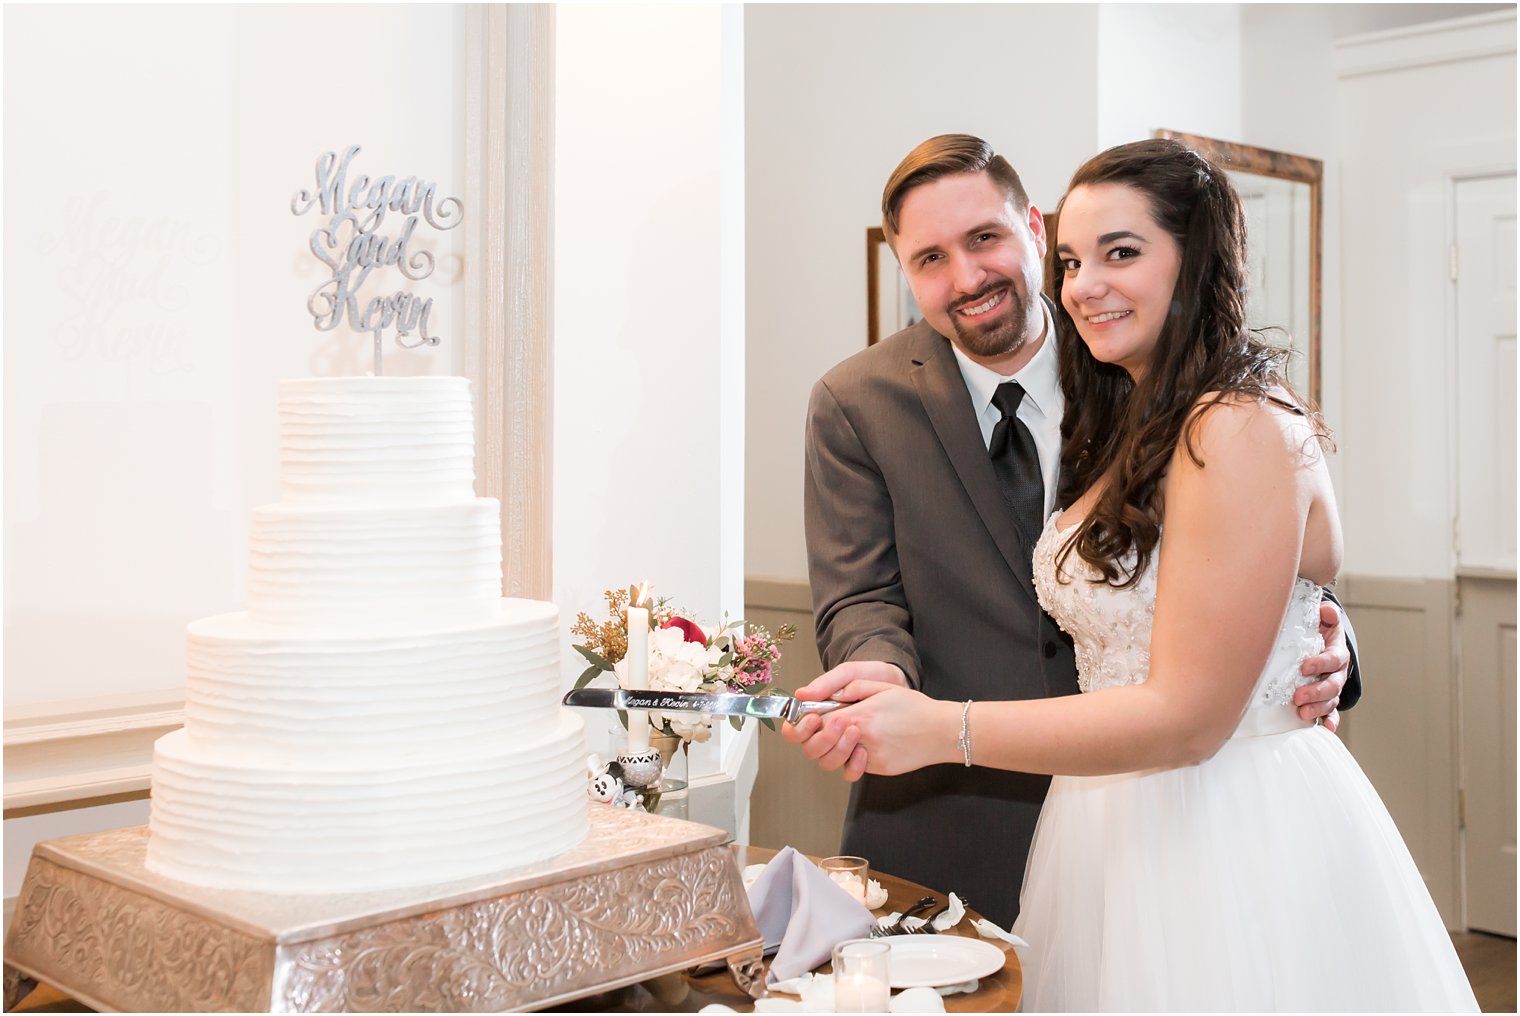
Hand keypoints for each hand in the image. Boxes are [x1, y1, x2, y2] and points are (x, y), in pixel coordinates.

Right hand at [781, 661, 906, 776]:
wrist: (904, 687)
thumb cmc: (876, 677)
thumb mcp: (852, 673)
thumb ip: (827, 683)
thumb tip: (801, 694)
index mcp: (819, 712)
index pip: (794, 731)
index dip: (798, 730)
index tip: (814, 719)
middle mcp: (827, 732)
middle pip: (809, 749)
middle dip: (823, 738)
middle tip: (841, 721)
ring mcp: (843, 746)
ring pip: (826, 762)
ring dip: (838, 750)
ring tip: (855, 732)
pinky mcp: (859, 757)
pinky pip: (848, 773)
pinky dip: (854, 766)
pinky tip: (864, 751)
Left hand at [816, 679, 959, 780]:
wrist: (943, 730)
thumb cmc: (915, 707)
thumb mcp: (884, 687)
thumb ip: (855, 688)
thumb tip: (832, 695)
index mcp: (860, 715)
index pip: (819, 721)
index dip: (809, 721)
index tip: (811, 717)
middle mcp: (862, 738)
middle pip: (818, 747)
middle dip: (815, 739)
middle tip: (823, 730)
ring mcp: (870, 757)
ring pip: (833, 762)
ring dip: (832, 751)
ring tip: (844, 739)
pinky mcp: (880, 768)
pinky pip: (855, 768)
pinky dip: (852, 760)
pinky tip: (860, 749)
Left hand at [1296, 601, 1349, 731]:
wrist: (1322, 644)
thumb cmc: (1318, 632)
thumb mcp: (1323, 620)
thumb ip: (1327, 614)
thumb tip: (1327, 610)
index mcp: (1337, 653)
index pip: (1333, 659)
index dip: (1320, 663)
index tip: (1304, 667)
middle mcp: (1338, 672)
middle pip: (1332, 684)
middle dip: (1316, 692)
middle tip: (1298, 696)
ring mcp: (1333, 687)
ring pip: (1331, 701)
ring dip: (1318, 708)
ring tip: (1302, 713)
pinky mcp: (1327, 699)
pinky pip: (1332, 712)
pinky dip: (1330, 721)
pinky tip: (1326, 728)